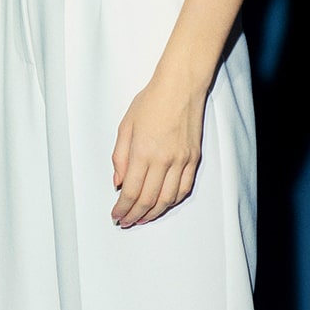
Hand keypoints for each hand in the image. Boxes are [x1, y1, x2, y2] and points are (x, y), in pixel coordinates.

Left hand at [111, 68, 205, 226]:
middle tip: (125, 222)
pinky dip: (171, 201)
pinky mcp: (193, 159)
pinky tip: (162, 205)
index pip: (131, 192)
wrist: (181, 87)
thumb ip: (120, 157)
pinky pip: (183, 188)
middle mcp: (163, 160)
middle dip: (134, 216)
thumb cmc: (151, 101)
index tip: (116, 215)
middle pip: (148, 200)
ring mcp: (181, 161)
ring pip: (167, 199)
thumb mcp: (125, 125)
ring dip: (153, 213)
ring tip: (142, 219)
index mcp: (143, 152)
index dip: (122, 208)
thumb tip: (118, 183)